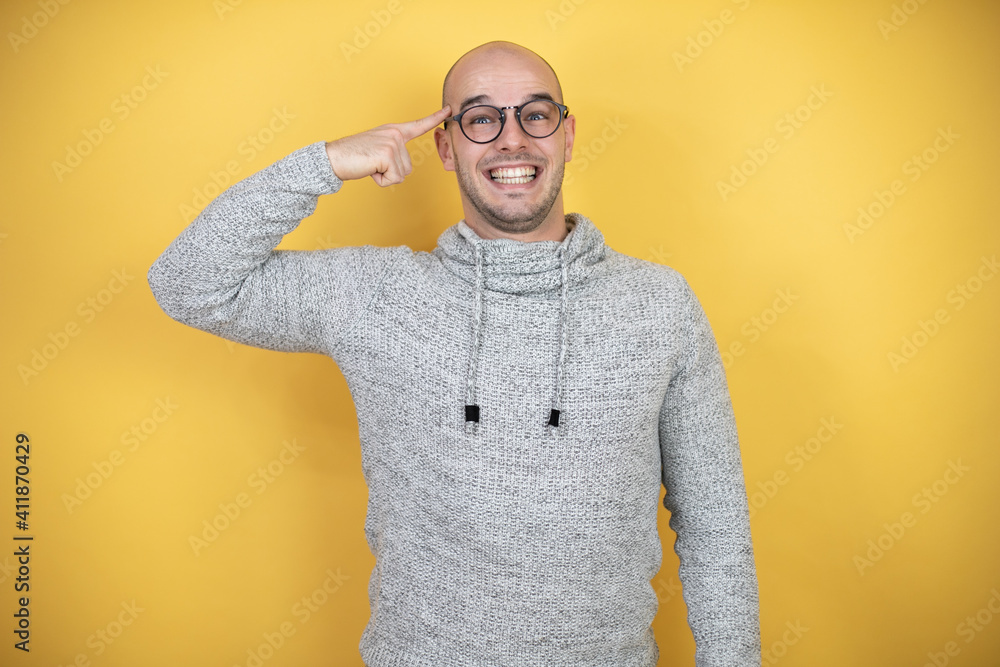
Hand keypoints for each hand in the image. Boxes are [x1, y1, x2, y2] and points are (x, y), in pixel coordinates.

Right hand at [324, 106, 450, 186]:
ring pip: (402, 175)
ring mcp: (392, 144)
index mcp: (394, 131)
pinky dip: (381, 181)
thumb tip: (403, 169)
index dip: (435, 118)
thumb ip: (393, 153)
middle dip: (391, 172)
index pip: (419, 125)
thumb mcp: (378, 150)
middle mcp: (395, 135)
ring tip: (370, 165)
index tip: (449, 110)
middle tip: (372, 163)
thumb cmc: (354, 157)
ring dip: (385, 176)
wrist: (334, 158)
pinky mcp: (388, 155)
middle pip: (408, 167)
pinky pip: (394, 179)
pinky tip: (369, 169)